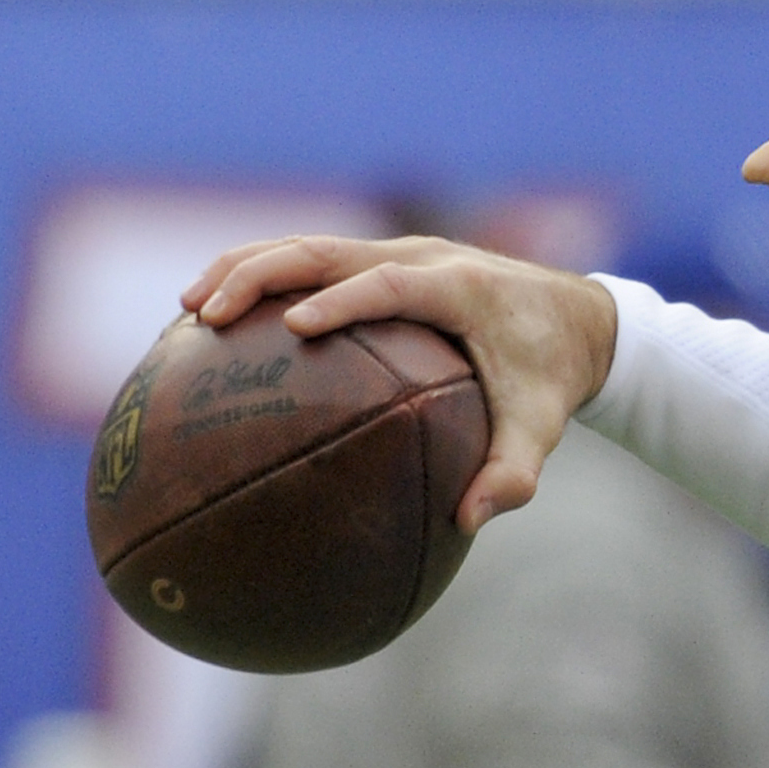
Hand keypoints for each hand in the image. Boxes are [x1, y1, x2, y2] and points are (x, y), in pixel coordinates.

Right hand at [181, 237, 618, 532]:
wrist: (580, 322)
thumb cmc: (555, 376)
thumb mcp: (544, 426)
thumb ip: (513, 472)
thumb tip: (471, 520)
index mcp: (460, 286)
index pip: (392, 283)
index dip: (345, 299)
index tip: (297, 326)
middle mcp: (424, 256)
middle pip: (328, 250)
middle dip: (263, 274)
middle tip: (206, 315)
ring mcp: (400, 253)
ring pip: (309, 247)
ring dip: (246, 269)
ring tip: (188, 311)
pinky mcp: (385, 263)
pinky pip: (316, 264)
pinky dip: (265, 280)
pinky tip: (214, 323)